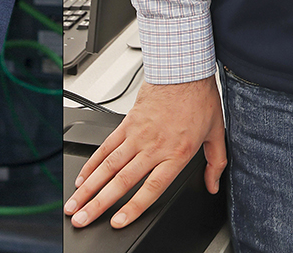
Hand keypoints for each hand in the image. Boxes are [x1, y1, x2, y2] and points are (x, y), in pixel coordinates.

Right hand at [65, 75, 225, 228]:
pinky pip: (105, 147)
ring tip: (75, 203)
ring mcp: (136, 135)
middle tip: (82, 218)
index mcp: (176, 154)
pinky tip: (82, 178)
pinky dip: (91, 164)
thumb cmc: (198, 100)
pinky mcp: (126, 124)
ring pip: (107, 167)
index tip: (116, 221)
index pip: (150, 188)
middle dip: (98, 203)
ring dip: (88, 187)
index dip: (132, 207)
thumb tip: (212, 185)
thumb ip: (215, 164)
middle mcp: (153, 146)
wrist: (181, 70)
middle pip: (120, 181)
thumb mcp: (216, 134)